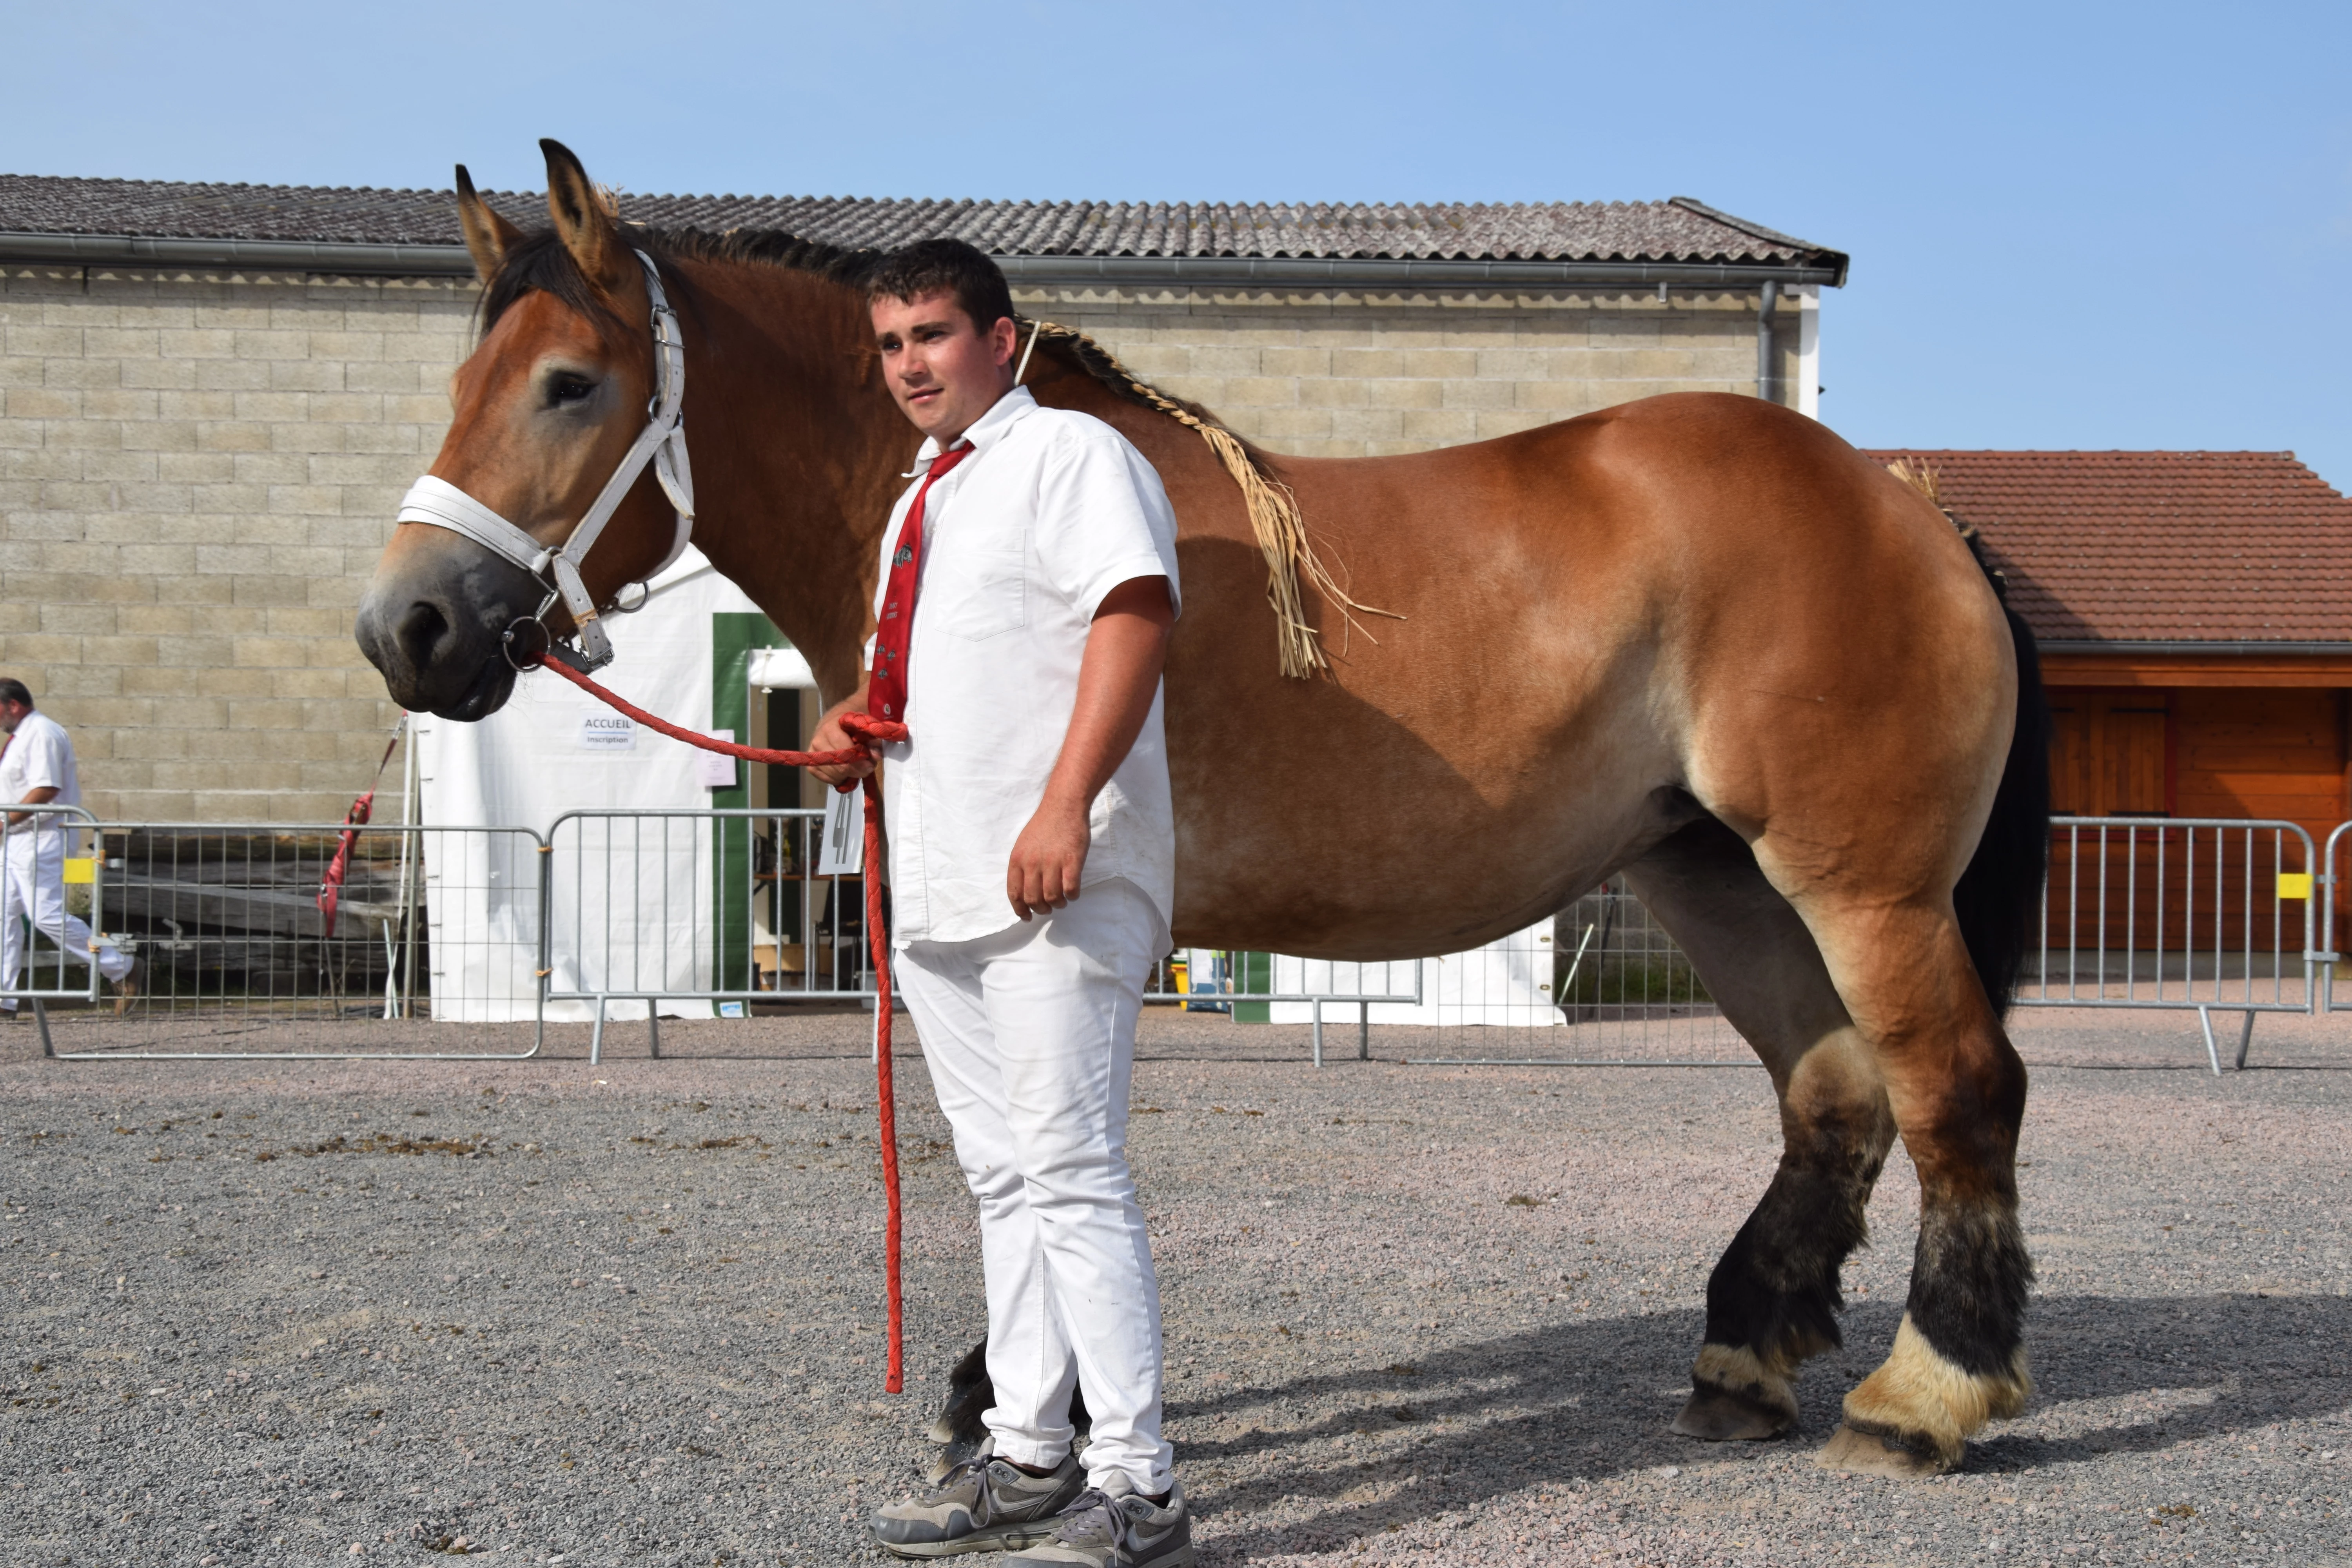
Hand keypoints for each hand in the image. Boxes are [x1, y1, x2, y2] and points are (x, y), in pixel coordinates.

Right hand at [805, 705, 877, 788]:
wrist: (835, 722)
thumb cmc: (851, 725)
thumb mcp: (865, 728)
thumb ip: (873, 741)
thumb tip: (876, 757)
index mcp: (830, 728)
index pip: (844, 752)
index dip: (859, 761)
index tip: (870, 764)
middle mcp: (818, 741)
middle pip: (840, 766)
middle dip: (857, 771)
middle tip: (867, 769)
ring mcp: (812, 754)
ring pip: (835, 775)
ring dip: (849, 775)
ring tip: (856, 766)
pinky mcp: (811, 766)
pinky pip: (828, 780)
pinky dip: (839, 779)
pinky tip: (845, 771)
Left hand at [1006, 796, 1089, 919]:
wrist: (1063, 806)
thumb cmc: (1044, 825)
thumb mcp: (1023, 844)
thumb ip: (1023, 866)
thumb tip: (1025, 890)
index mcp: (1018, 860)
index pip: (1014, 893)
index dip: (1020, 909)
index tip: (1027, 916)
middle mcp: (1032, 863)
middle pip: (1033, 899)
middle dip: (1041, 909)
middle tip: (1048, 908)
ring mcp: (1052, 863)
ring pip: (1052, 898)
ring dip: (1058, 904)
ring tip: (1062, 900)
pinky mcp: (1072, 861)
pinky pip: (1070, 889)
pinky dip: (1072, 896)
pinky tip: (1072, 892)